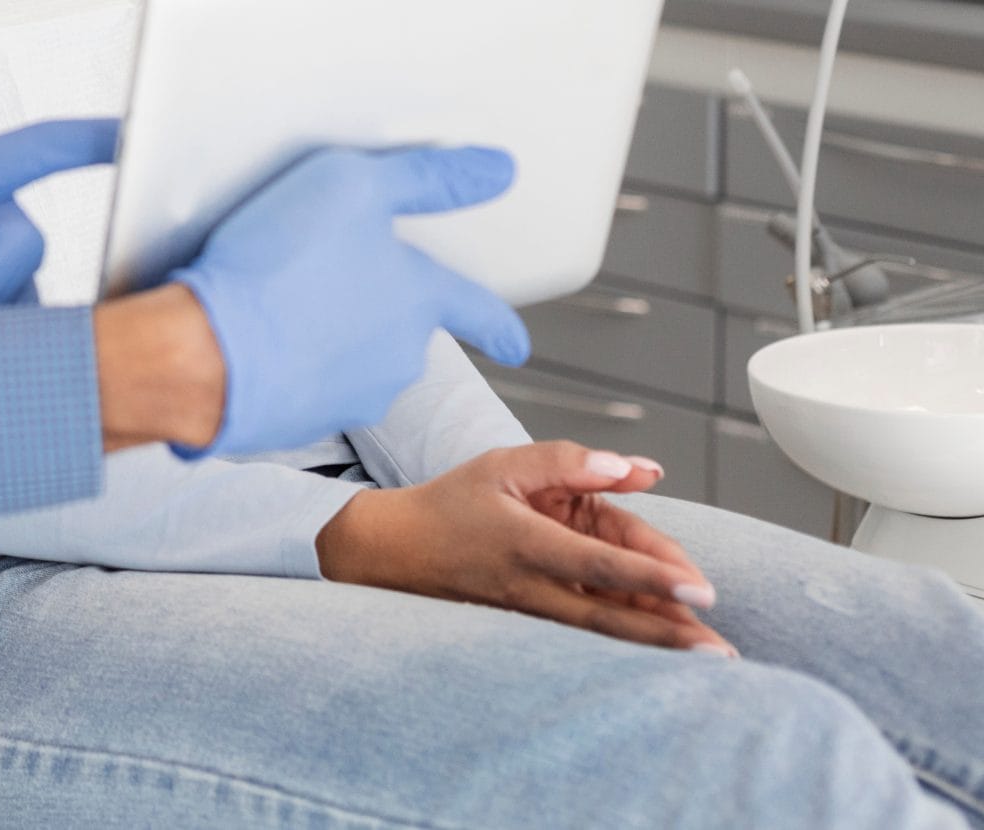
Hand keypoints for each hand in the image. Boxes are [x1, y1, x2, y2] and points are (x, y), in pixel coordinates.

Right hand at [166, 146, 529, 455]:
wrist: (207, 352)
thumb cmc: (276, 268)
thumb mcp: (353, 188)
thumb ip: (428, 177)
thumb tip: (495, 170)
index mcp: (417, 301)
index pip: (479, 311)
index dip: (500, 325)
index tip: (516, 344)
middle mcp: (397, 356)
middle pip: (403, 331)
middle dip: (376, 313)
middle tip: (330, 282)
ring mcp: (352, 395)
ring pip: (354, 360)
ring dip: (329, 337)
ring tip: (279, 300)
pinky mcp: (303, 419)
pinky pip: (307, 385)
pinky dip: (291, 363)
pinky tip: (253, 336)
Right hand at [315, 442, 734, 655]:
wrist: (397, 551)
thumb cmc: (453, 504)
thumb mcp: (503, 464)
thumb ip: (569, 461)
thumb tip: (637, 469)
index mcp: (526, 541)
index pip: (600, 563)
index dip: (652, 577)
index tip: (701, 589)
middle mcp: (532, 585)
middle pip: (610, 618)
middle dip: (668, 634)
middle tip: (720, 647)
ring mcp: (532, 611)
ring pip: (603, 634)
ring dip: (656, 645)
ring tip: (709, 655)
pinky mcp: (533, 623)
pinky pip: (587, 635)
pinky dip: (628, 641)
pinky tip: (664, 647)